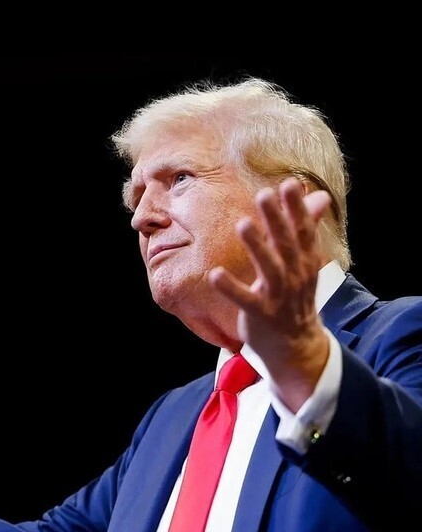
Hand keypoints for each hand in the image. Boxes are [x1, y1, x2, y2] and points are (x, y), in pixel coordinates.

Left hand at [209, 177, 332, 410]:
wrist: (295, 347)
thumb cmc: (294, 297)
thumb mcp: (304, 264)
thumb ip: (304, 230)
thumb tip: (317, 196)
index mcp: (305, 263)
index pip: (304, 232)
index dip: (297, 210)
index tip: (289, 185)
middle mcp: (295, 277)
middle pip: (287, 245)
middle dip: (277, 220)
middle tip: (264, 194)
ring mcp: (279, 297)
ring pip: (269, 269)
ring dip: (257, 247)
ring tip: (243, 224)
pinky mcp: (260, 315)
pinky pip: (244, 300)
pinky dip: (231, 288)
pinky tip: (214, 275)